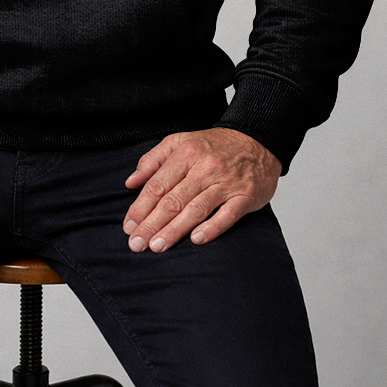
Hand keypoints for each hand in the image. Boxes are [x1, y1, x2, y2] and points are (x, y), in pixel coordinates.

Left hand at [122, 127, 279, 251]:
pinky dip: (212, 228)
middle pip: (173, 199)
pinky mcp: (245, 196)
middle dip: (152, 224)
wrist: (258, 140)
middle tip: (137, 244)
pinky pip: (227, 215)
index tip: (128, 226)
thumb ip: (153, 160)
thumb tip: (131, 182)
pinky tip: (196, 240)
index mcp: (186, 153)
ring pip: (196, 209)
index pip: (158, 184)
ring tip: (157, 246)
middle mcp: (205, 167)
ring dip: (175, 230)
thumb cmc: (215, 145)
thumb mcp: (180, 141)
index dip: (141, 207)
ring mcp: (226, 182)